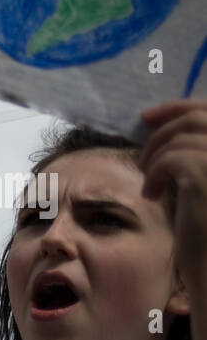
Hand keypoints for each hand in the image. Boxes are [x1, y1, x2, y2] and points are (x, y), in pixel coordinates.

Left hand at [141, 99, 206, 279]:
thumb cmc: (205, 232)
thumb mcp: (199, 183)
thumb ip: (192, 155)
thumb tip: (163, 125)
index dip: (181, 107)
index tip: (149, 116)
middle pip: (199, 117)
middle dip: (164, 123)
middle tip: (140, 137)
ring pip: (182, 136)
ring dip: (155, 153)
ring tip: (148, 178)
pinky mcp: (206, 178)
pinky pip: (171, 157)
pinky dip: (153, 171)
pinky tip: (151, 193)